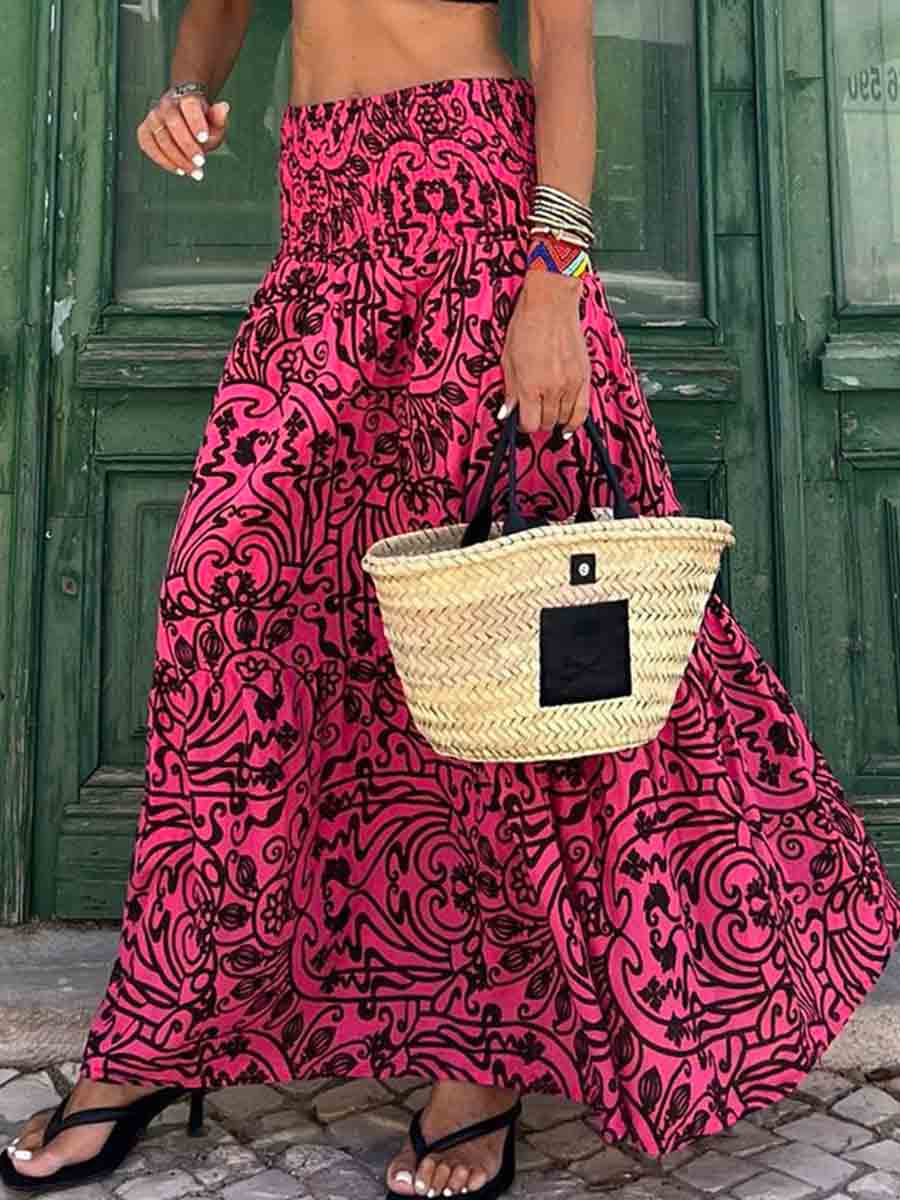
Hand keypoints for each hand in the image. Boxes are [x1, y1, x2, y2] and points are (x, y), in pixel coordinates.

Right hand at [137, 89, 230, 177]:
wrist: (185, 119)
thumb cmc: (201, 123)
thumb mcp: (215, 122)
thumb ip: (219, 118)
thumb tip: (223, 107)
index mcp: (186, 98)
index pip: (189, 104)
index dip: (195, 121)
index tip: (203, 138)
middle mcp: (167, 105)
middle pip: (173, 121)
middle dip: (187, 144)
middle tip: (199, 161)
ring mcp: (154, 118)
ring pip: (160, 136)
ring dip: (177, 157)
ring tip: (192, 170)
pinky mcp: (145, 131)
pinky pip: (148, 144)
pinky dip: (161, 160)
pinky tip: (177, 169)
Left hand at [499, 269, 590, 437]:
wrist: (551, 304)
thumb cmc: (528, 325)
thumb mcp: (508, 360)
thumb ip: (510, 390)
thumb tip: (507, 411)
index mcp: (529, 386)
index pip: (529, 424)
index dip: (522, 426)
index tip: (520, 420)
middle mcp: (552, 389)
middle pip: (547, 423)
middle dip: (538, 422)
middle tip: (533, 414)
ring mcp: (570, 384)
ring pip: (565, 419)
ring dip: (555, 421)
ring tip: (549, 416)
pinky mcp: (584, 377)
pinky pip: (583, 410)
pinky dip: (576, 422)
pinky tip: (570, 426)